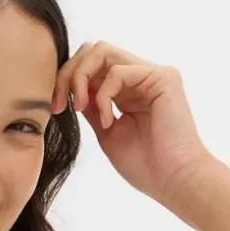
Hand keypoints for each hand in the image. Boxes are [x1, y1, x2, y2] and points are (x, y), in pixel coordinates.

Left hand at [52, 41, 219, 209]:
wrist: (174, 181)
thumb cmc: (145, 166)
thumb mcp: (107, 133)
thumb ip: (93, 107)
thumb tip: (72, 89)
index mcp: (128, 90)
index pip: (91, 66)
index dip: (67, 80)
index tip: (55, 109)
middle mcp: (140, 76)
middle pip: (93, 50)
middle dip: (69, 73)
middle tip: (59, 105)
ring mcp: (151, 73)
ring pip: (102, 51)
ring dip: (80, 77)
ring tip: (79, 108)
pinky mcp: (162, 76)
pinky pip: (117, 71)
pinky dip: (103, 96)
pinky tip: (108, 122)